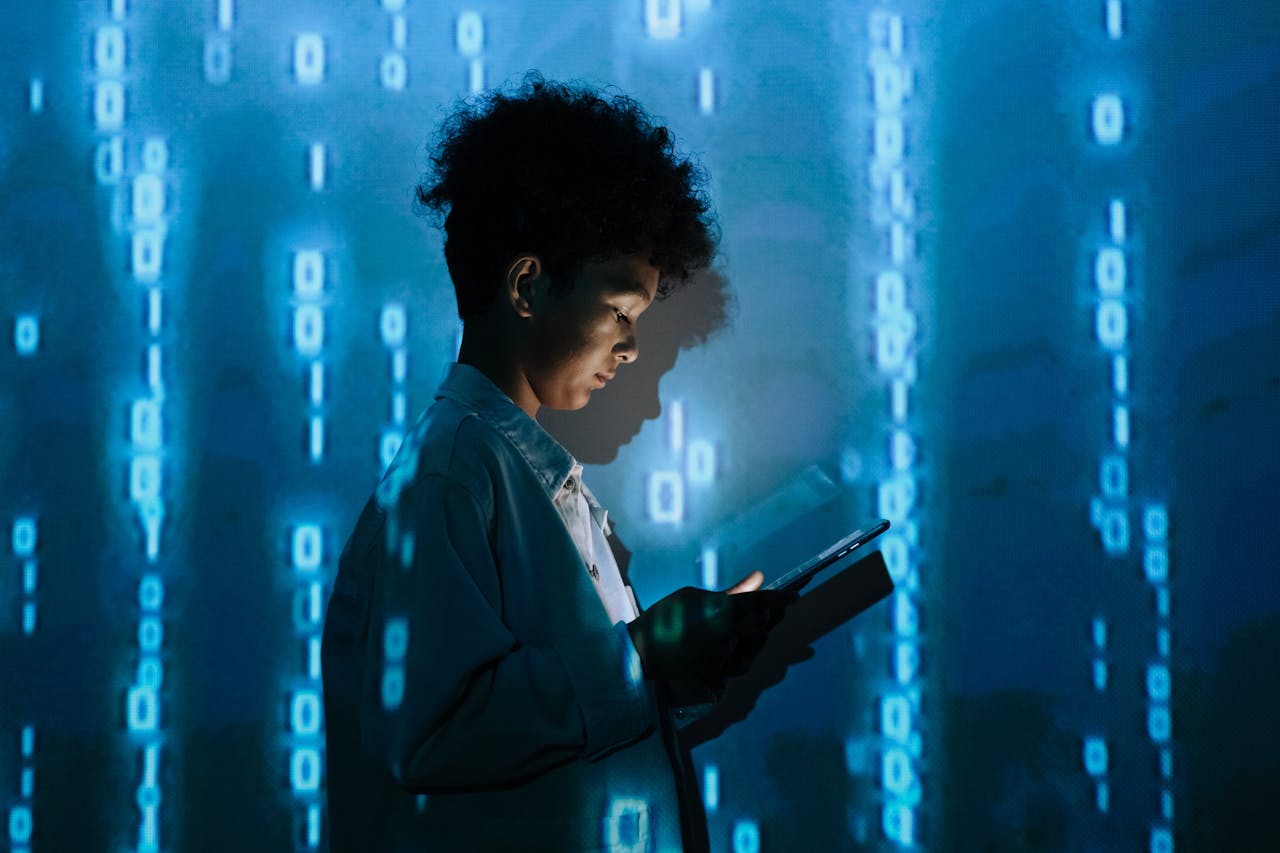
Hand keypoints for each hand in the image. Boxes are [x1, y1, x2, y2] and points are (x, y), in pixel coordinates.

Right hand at [626, 574, 794, 682]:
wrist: (643, 653)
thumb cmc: (665, 617)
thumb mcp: (694, 596)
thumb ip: (730, 592)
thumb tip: (758, 579)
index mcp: (718, 612)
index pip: (758, 602)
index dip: (779, 599)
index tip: (795, 595)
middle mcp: (725, 636)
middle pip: (761, 624)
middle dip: (772, 614)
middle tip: (780, 606)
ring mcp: (723, 656)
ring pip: (755, 643)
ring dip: (761, 631)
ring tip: (762, 620)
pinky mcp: (719, 671)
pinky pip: (744, 660)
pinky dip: (748, 649)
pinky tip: (745, 641)